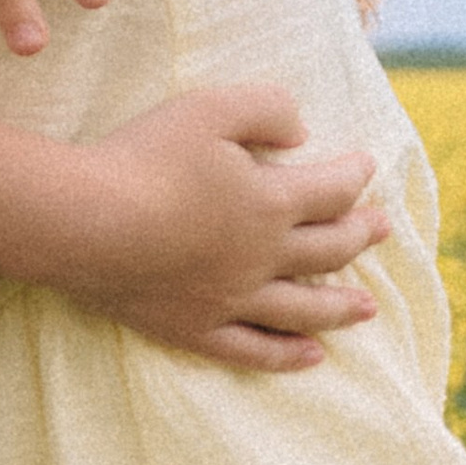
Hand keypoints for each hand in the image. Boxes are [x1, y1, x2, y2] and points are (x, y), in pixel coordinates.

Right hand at [58, 87, 388, 370]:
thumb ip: (266, 109)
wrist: (83, 223)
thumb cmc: (143, 158)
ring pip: (303, 309)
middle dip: (360, 236)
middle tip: (382, 229)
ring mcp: (230, 300)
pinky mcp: (195, 329)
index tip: (367, 167)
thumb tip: (303, 131)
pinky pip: (253, 351)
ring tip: (367, 308)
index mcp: (270, 202)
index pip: (332, 190)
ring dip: (340, 307)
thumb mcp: (209, 108)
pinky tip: (310, 357)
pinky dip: (287, 356)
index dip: (355, 175)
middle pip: (328, 250)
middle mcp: (262, 258)